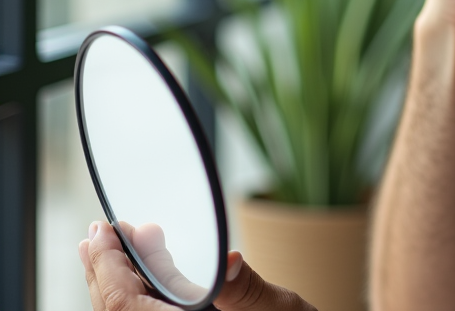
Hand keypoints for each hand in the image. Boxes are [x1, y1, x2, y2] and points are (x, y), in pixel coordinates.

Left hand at [80, 221, 315, 310]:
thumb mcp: (278, 310)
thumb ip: (246, 289)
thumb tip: (230, 261)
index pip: (122, 304)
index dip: (106, 267)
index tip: (101, 231)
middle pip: (115, 310)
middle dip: (103, 271)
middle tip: (97, 234)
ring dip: (116, 284)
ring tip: (108, 251)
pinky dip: (134, 298)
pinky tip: (142, 278)